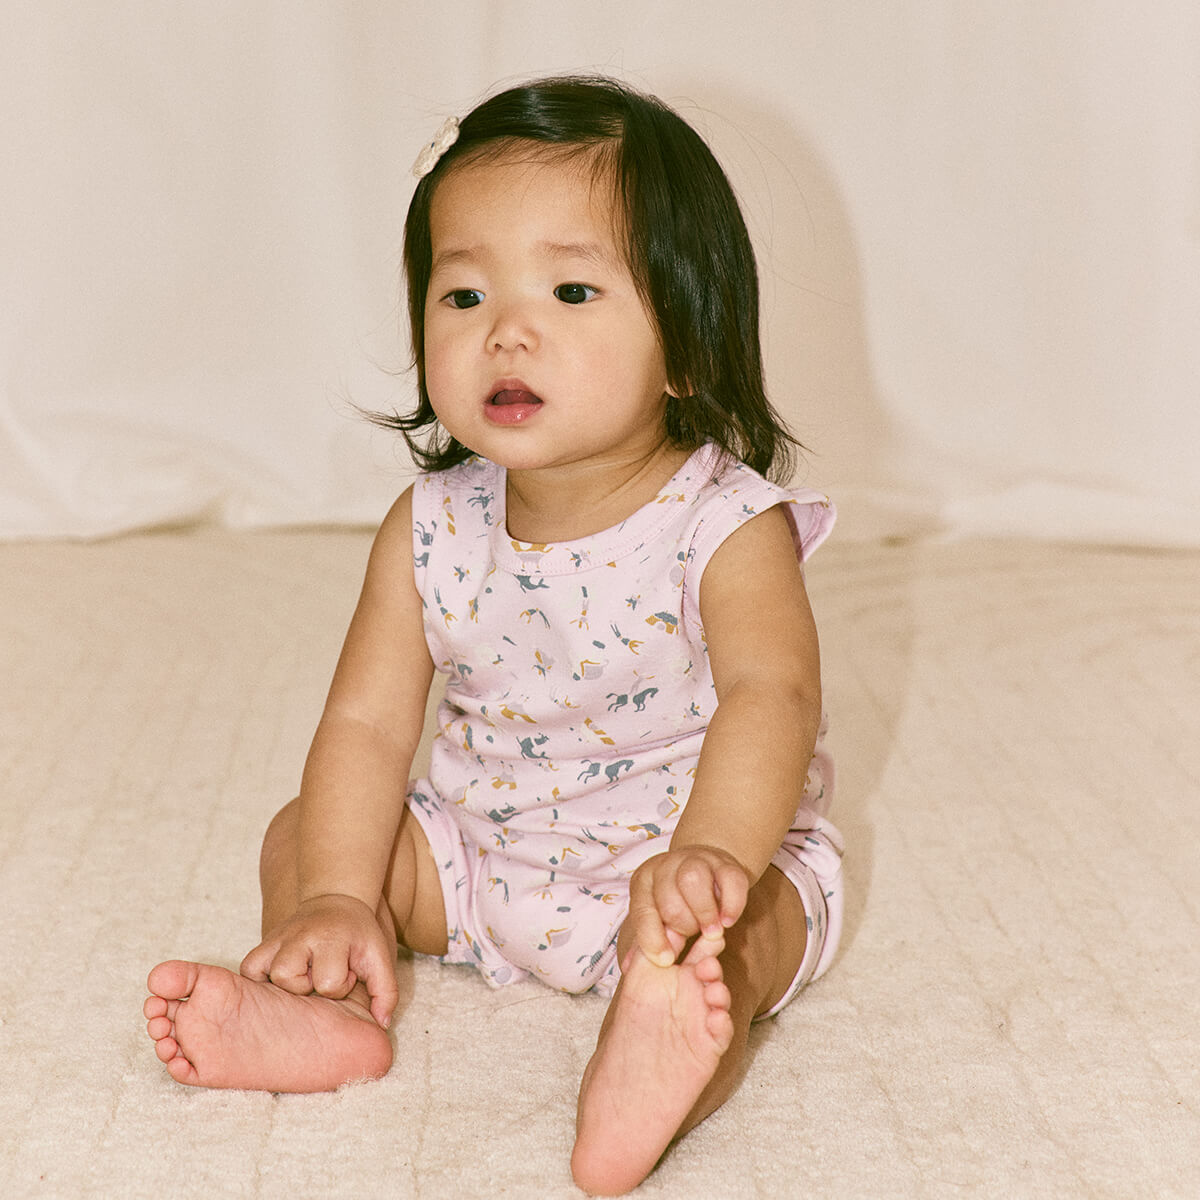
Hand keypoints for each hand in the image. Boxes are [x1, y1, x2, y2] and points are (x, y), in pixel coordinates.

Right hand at [240, 893, 398, 1027]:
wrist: (337, 900)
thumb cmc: (359, 935)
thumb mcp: (380, 957)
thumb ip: (386, 992)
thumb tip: (381, 1025)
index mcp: (330, 938)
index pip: (328, 982)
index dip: (341, 985)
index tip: (348, 970)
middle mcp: (299, 936)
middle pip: (289, 979)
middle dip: (308, 985)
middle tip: (321, 972)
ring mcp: (278, 938)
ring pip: (264, 975)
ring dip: (284, 984)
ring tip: (302, 975)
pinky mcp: (264, 942)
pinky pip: (248, 968)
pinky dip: (259, 979)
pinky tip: (280, 980)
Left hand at [627, 845, 750, 967]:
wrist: (705, 867)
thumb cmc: (676, 899)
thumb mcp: (656, 915)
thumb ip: (647, 938)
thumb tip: (630, 966)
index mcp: (644, 881)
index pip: (642, 911)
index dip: (653, 939)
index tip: (667, 961)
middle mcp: (666, 866)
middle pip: (669, 899)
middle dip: (683, 926)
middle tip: (694, 936)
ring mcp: (697, 860)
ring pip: (693, 881)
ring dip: (704, 914)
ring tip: (712, 933)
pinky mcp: (726, 863)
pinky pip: (730, 880)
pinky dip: (731, 905)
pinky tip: (728, 920)